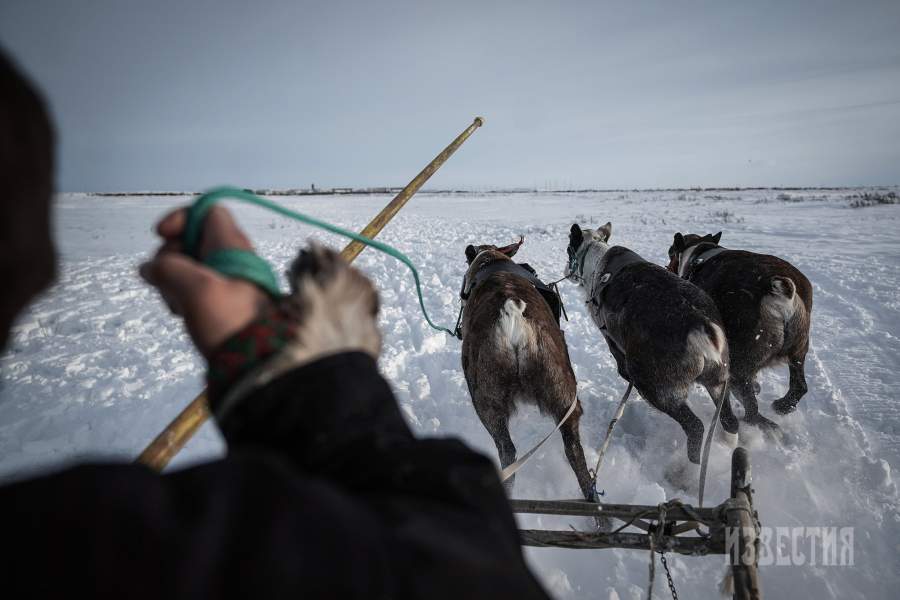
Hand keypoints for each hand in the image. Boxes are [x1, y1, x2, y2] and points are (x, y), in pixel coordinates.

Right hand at [140, 206, 270, 357]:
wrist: (257, 361)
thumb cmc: (230, 320)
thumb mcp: (194, 289)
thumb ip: (167, 269)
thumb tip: (149, 268)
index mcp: (232, 245)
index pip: (207, 211)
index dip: (181, 218)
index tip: (162, 235)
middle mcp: (232, 258)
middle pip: (191, 241)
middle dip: (170, 257)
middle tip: (165, 280)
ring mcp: (228, 281)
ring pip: (190, 267)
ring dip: (174, 280)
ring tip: (177, 304)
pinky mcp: (223, 302)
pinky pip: (195, 288)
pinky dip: (182, 295)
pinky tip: (181, 312)